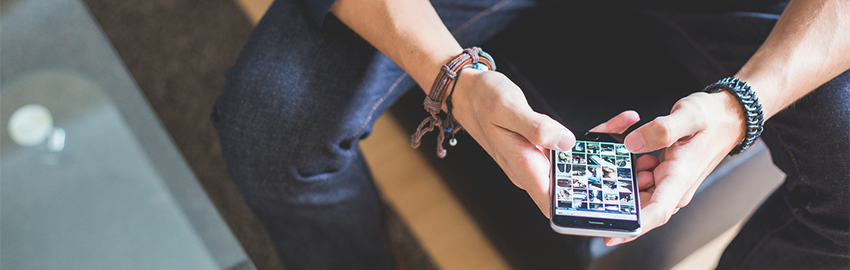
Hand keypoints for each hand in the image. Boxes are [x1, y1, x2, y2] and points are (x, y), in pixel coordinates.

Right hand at [450, 69, 639, 216]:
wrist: (467, 91)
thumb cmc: (484, 99)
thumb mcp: (508, 108)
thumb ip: (536, 127)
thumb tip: (566, 142)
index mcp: (522, 166)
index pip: (552, 202)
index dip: (578, 210)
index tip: (605, 205)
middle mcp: (530, 168)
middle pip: (570, 186)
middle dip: (600, 179)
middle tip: (629, 163)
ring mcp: (536, 159)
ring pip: (574, 167)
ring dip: (599, 156)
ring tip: (626, 134)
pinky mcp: (541, 147)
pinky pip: (569, 150)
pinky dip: (590, 141)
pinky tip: (611, 127)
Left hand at [605, 91, 746, 245]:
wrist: (729, 117)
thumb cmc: (713, 118)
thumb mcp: (688, 115)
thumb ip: (660, 130)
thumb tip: (632, 143)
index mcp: (680, 177)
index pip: (657, 212)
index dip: (634, 227)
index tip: (613, 234)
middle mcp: (675, 186)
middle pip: (641, 208)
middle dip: (619, 202)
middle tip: (605, 183)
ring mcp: (670, 182)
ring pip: (639, 194)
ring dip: (626, 181)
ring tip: (626, 157)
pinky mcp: (665, 175)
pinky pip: (642, 182)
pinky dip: (632, 171)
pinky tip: (634, 154)